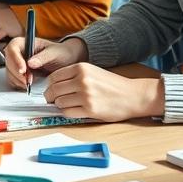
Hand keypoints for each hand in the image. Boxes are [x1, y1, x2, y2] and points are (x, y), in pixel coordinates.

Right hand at [4, 37, 84, 88]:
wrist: (67, 60)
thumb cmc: (61, 53)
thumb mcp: (55, 53)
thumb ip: (43, 57)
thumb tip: (30, 63)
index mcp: (26, 42)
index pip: (13, 48)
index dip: (15, 59)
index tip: (23, 70)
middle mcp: (20, 52)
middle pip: (9, 61)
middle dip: (17, 73)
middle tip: (28, 80)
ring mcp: (18, 62)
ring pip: (9, 71)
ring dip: (17, 79)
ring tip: (30, 83)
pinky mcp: (20, 72)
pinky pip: (13, 79)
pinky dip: (18, 83)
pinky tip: (28, 85)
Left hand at [45, 63, 163, 121]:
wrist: (133, 95)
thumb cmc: (113, 85)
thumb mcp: (93, 72)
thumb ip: (74, 76)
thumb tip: (53, 86)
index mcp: (81, 68)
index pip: (54, 77)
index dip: (50, 85)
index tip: (51, 89)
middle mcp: (82, 80)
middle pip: (54, 90)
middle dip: (51, 97)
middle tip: (52, 100)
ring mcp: (86, 95)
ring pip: (59, 102)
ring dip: (60, 105)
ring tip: (69, 105)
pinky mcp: (90, 110)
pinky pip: (68, 113)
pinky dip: (67, 113)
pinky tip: (74, 110)